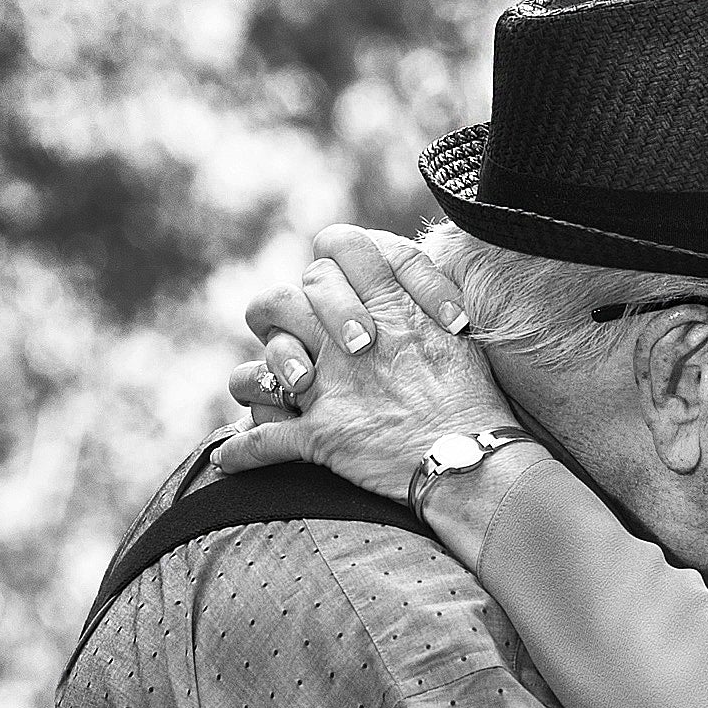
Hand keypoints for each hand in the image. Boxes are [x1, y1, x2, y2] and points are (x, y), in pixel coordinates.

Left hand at [209, 225, 504, 494]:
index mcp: (388, 304)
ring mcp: (329, 386)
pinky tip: (231, 461)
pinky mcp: (320, 435)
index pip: (338, 246)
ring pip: (259, 368)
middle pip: (278, 299)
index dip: (333, 264)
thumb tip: (389, 280)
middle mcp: (347, 337)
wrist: (475, 459)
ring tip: (268, 393)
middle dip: (279, 319)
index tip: (344, 288)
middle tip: (306, 346)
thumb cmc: (476, 399)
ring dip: (257, 381)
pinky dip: (242, 455)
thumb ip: (419, 297)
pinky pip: (261, 441)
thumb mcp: (457, 328)